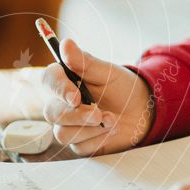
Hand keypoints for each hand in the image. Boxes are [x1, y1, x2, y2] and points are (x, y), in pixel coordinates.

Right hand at [42, 38, 153, 154]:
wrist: (140, 110)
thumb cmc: (120, 87)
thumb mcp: (106, 72)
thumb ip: (84, 61)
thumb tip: (65, 44)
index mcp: (64, 80)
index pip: (48, 81)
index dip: (59, 89)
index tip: (75, 96)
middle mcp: (60, 103)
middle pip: (52, 113)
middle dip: (77, 115)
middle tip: (99, 115)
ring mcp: (67, 124)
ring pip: (63, 133)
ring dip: (90, 129)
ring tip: (112, 120)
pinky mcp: (78, 142)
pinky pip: (79, 146)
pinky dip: (98, 138)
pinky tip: (111, 130)